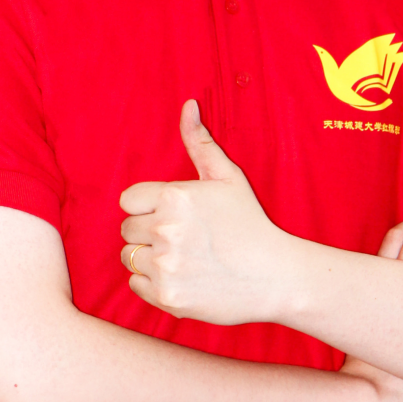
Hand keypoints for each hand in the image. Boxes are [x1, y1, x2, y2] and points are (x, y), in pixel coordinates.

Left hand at [119, 100, 287, 323]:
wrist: (275, 276)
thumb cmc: (249, 223)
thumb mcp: (228, 178)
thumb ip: (200, 142)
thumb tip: (188, 105)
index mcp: (175, 196)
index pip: (129, 201)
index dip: (148, 208)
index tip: (173, 216)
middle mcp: (165, 230)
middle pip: (126, 230)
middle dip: (148, 233)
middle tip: (182, 239)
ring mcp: (165, 265)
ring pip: (129, 257)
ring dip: (148, 258)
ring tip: (182, 258)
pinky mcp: (166, 296)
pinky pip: (136, 285)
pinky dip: (153, 284)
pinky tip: (182, 278)